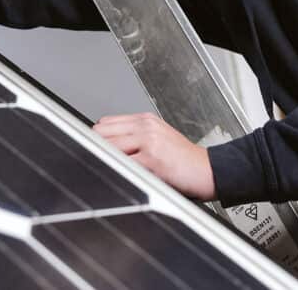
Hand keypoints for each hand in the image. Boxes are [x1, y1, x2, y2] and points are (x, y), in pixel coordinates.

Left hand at [94, 112, 215, 200]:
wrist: (208, 170)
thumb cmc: (184, 159)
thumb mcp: (159, 138)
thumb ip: (134, 138)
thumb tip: (105, 146)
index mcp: (145, 120)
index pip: (105, 123)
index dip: (95, 138)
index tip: (89, 149)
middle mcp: (146, 126)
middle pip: (102, 132)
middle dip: (95, 148)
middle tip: (95, 161)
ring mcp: (149, 141)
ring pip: (109, 147)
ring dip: (104, 159)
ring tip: (106, 170)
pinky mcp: (152, 159)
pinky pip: (123, 163)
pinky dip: (117, 170)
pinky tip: (119, 176)